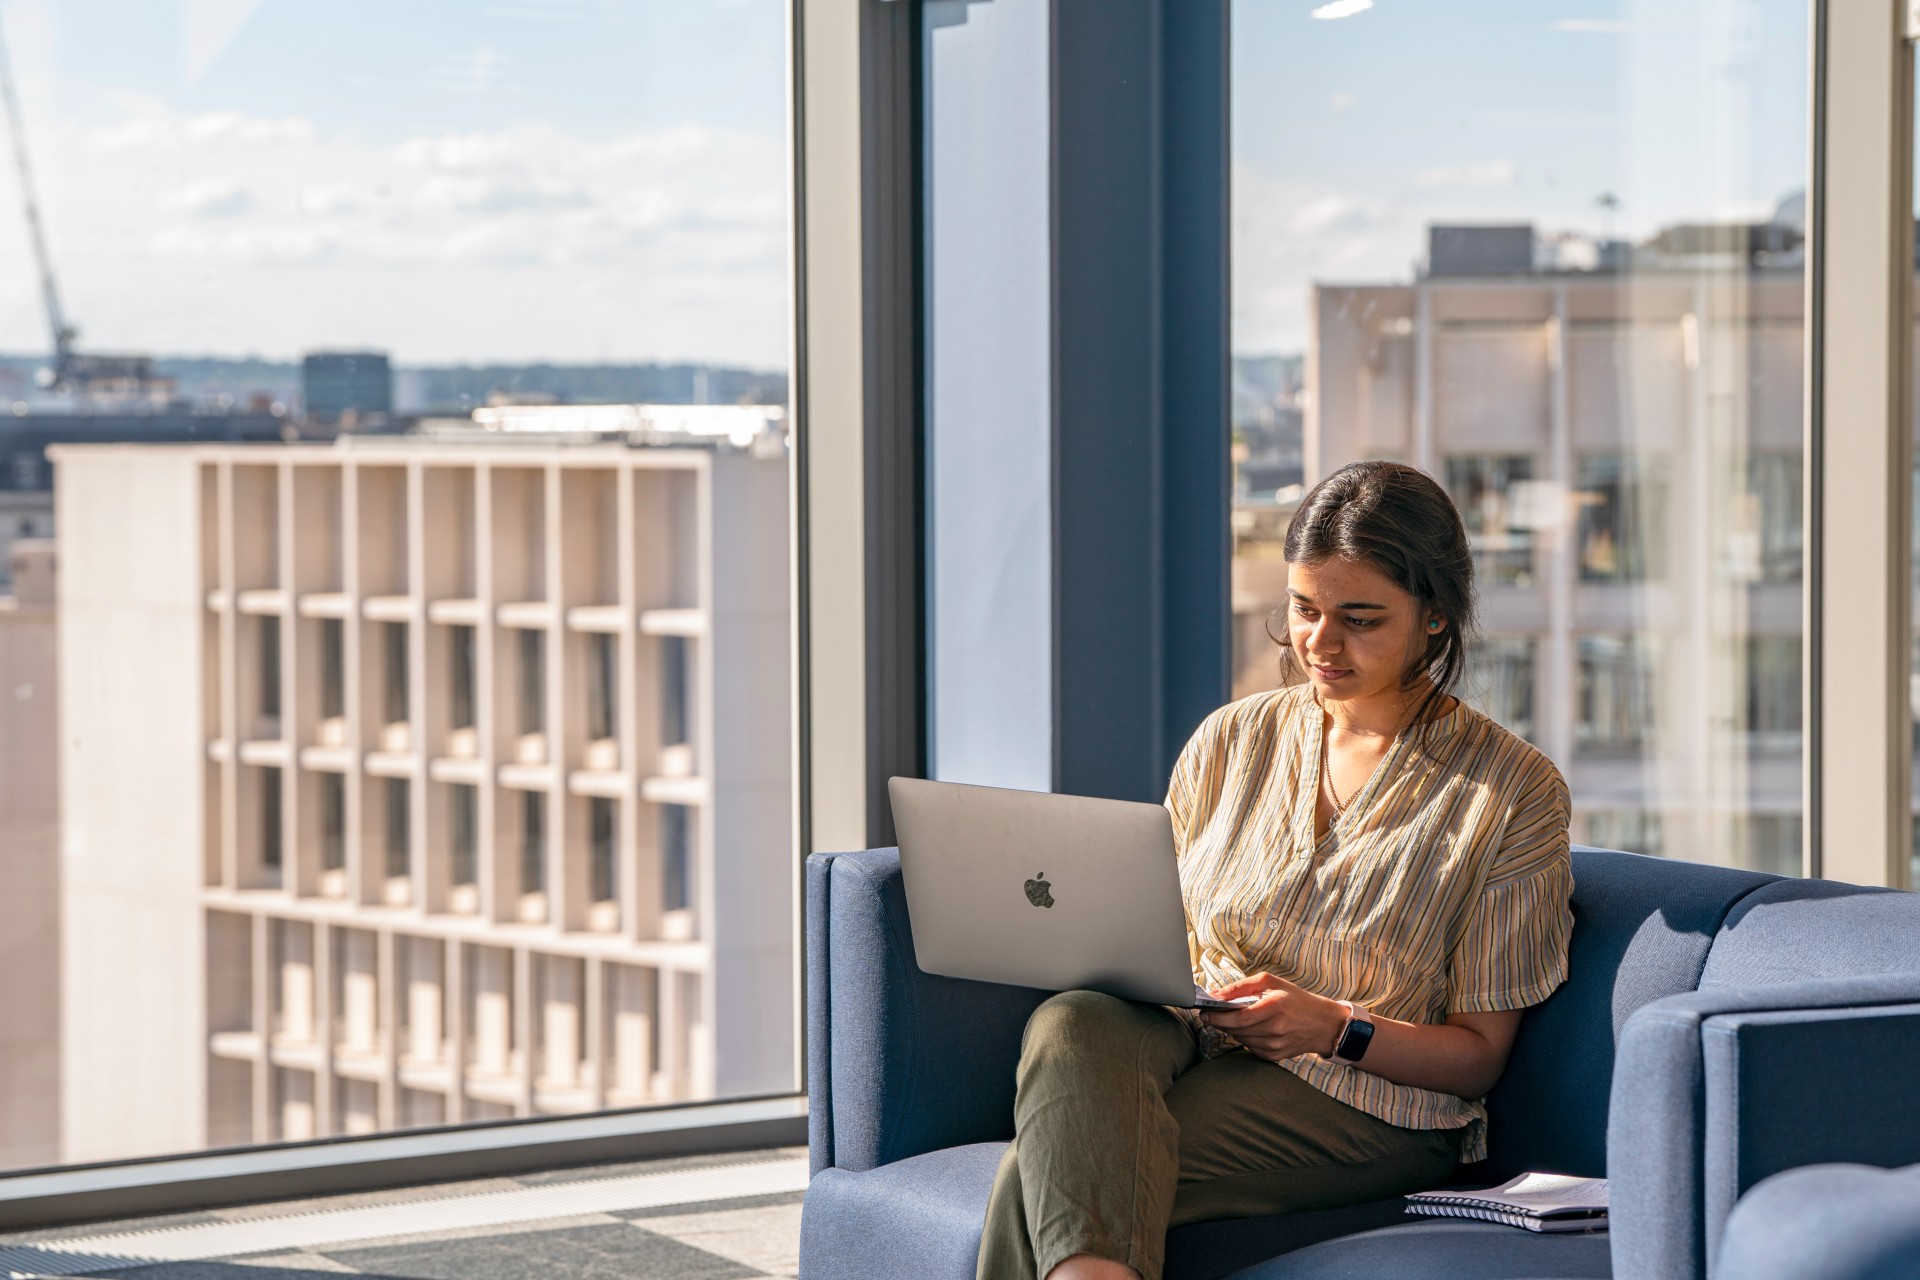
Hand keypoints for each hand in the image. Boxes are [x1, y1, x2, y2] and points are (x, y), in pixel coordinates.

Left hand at [1197, 973, 1348, 1063]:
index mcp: (1274, 1007)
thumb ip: (1241, 987)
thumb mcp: (1271, 982)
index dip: (1217, 1017)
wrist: (1323, 1024)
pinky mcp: (1274, 1057)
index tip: (1204, 1013)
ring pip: (1240, 1039)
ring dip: (1233, 1029)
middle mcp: (1275, 1029)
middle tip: (1212, 1014)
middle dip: (1221, 1022)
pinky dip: (1246, 1037)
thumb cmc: (1296, 1000)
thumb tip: (1216, 995)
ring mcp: (1275, 1046)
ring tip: (1238, 1018)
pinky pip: (1249, 1047)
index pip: (1238, 1017)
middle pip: (1236, 1030)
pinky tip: (1254, 1028)